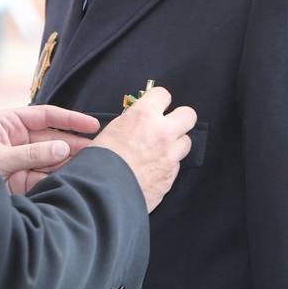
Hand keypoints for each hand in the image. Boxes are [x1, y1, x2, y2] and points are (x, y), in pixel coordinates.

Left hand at [0, 105, 100, 194]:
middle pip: (52, 138)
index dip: (70, 119)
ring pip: (51, 159)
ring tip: (91, 166)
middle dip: (73, 144)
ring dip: (69, 162)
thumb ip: (31, 154)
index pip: (45, 116)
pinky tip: (74, 178)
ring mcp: (20, 160)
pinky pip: (45, 177)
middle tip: (97, 150)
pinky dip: (59, 178)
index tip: (92, 124)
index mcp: (8, 123)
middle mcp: (17, 139)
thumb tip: (63, 148)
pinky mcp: (21, 181)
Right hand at [87, 87, 195, 212]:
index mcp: (144, 116)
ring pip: (186, 142)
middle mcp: (162, 132)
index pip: (163, 94)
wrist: (103, 193)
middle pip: (188, 115)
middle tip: (167, 125)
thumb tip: (136, 121)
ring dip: (176, 144)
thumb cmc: (98, 161)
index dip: (158, 100)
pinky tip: (154, 170)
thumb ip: (130, 122)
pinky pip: (176, 165)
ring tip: (160, 150)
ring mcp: (170, 155)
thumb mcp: (110, 130)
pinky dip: (168, 165)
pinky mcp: (171, 176)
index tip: (154, 106)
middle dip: (179, 118)